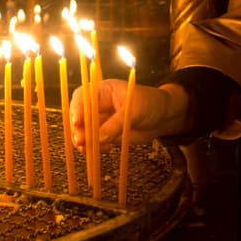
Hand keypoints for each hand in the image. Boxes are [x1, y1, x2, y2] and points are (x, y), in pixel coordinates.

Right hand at [69, 81, 190, 147]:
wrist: (163, 117)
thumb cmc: (150, 104)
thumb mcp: (134, 111)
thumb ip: (115, 124)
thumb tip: (98, 139)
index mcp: (103, 90)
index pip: (83, 97)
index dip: (77, 109)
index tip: (76, 123)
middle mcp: (99, 104)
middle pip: (80, 115)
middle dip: (78, 129)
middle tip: (81, 141)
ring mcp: (102, 119)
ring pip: (85, 130)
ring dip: (84, 141)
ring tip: (89, 150)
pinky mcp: (106, 133)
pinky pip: (94, 141)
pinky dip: (94, 147)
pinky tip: (103, 150)